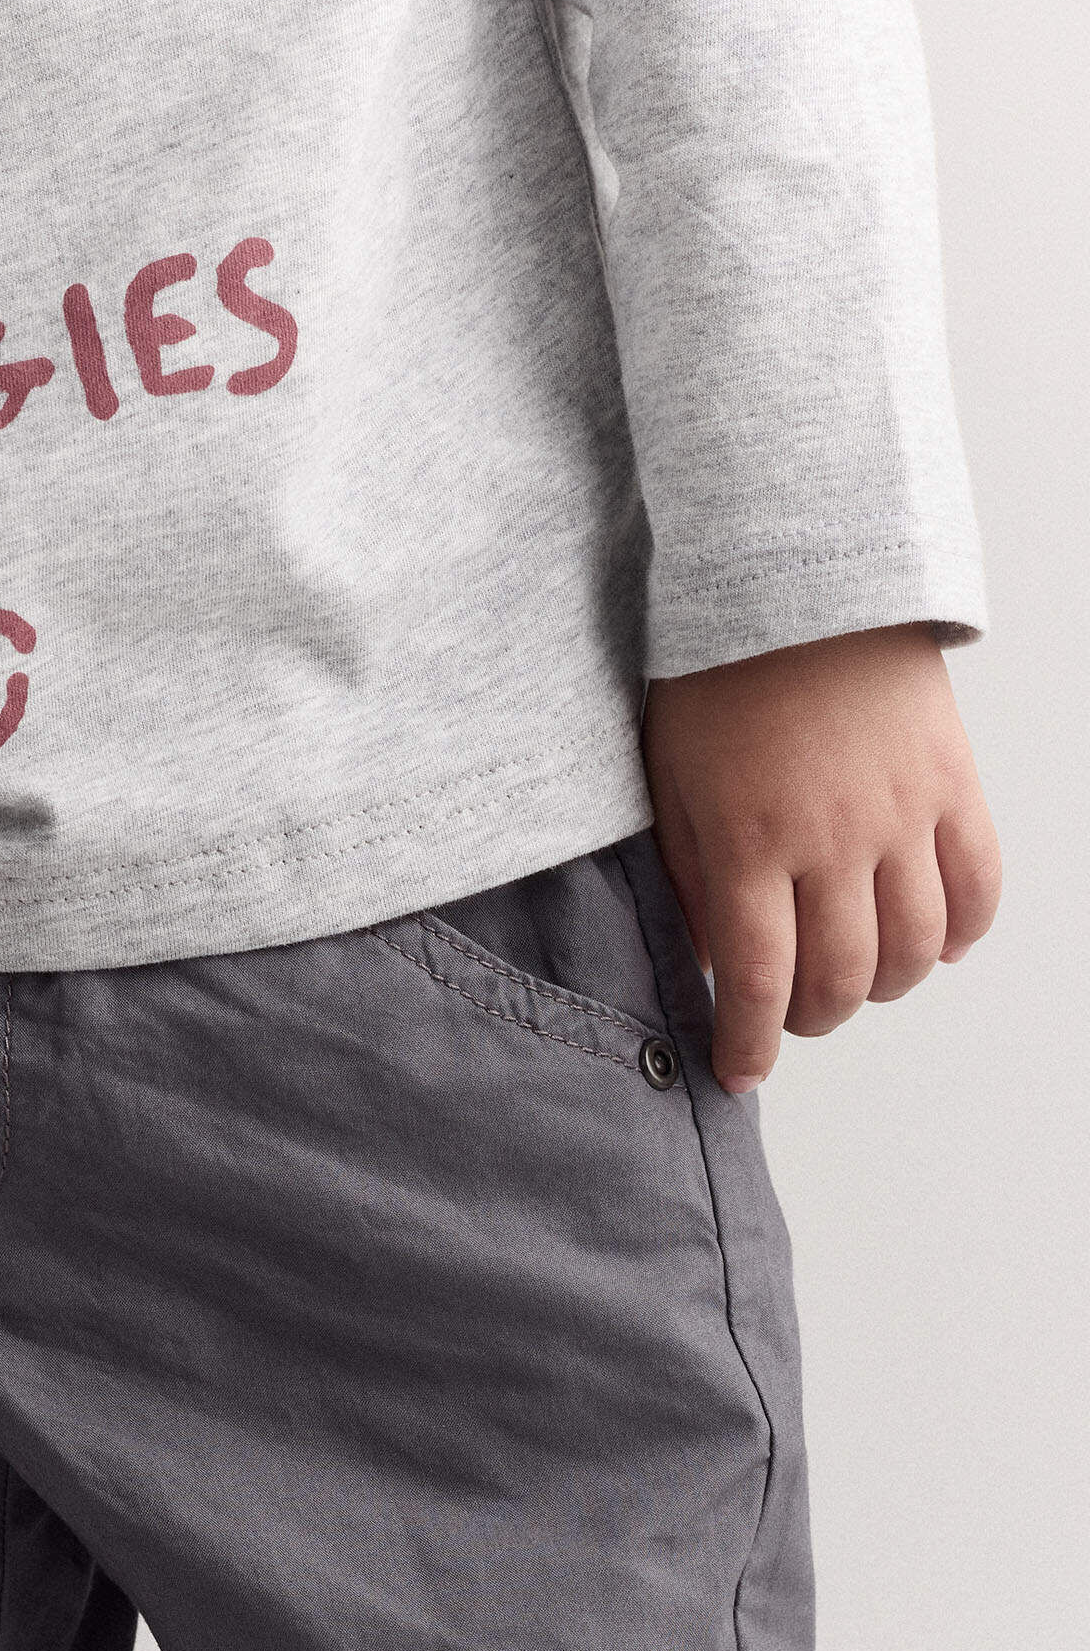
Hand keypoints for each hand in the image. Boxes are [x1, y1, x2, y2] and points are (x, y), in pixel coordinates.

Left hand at [642, 626, 1000, 1094]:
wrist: (794, 580)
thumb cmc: (713, 678)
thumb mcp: (671, 783)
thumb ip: (693, 877)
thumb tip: (715, 961)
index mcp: (747, 842)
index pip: (756, 981)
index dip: (748, 1042)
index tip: (739, 1070)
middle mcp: (831, 840)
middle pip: (841, 978)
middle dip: (814, 1018)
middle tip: (794, 1017)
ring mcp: (902, 814)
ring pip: (915, 950)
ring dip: (885, 987)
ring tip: (857, 984)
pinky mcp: (953, 784)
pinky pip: (978, 887)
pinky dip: (961, 933)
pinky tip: (932, 945)